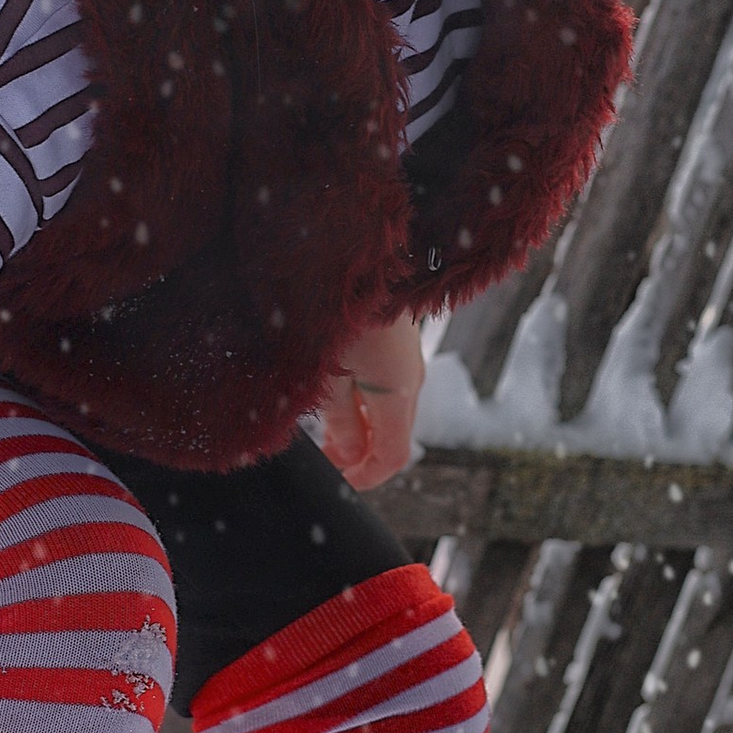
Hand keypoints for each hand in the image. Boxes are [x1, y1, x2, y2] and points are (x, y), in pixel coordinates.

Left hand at [316, 313, 424, 491]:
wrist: (363, 251)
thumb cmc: (338, 309)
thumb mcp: (328, 372)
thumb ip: (339, 420)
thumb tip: (349, 454)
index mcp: (397, 393)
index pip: (393, 457)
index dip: (366, 477)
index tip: (337, 481)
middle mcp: (410, 379)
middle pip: (392, 436)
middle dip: (358, 453)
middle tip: (321, 456)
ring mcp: (407, 360)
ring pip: (388, 411)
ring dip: (358, 427)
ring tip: (322, 427)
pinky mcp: (398, 342)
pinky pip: (386, 387)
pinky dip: (362, 402)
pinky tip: (334, 394)